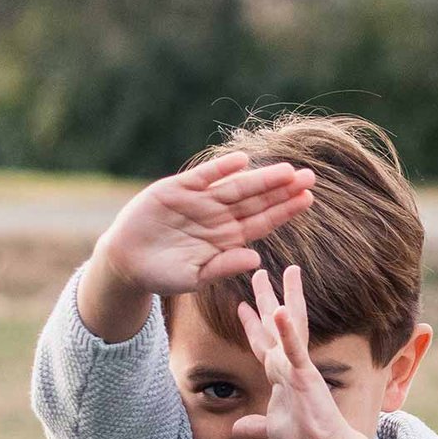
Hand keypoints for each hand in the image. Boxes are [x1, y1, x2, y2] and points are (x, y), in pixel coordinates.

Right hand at [93, 153, 314, 297]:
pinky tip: (242, 160)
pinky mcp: (177, 190)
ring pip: (237, 186)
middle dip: (283, 189)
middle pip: (257, 201)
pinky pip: (203, 177)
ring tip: (288, 169)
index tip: (308, 200)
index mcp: (227, 238)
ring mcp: (199, 202)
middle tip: (311, 176)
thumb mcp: (194, 277)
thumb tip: (257, 260)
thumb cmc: (162, 275)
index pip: (263, 222)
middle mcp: (218, 217)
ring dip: (262, 177)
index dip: (285, 211)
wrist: (125, 263)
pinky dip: (221, 168)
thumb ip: (223, 267)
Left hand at [231, 266, 356, 438]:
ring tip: (289, 271)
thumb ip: (254, 427)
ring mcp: (298, 367)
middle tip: (260, 272)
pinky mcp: (306, 376)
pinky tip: (279, 309)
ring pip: (290, 325)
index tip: (241, 305)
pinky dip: (287, 330)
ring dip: (287, 297)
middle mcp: (289, 365)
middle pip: (276, 324)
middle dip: (267, 297)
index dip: (252, 324)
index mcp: (280, 375)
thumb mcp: (270, 432)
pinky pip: (295, 349)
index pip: (263, 343)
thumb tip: (237, 431)